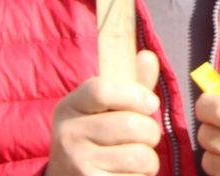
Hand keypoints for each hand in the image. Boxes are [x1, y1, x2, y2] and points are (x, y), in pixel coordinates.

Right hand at [48, 49, 163, 175]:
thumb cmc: (94, 139)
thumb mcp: (103, 109)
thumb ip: (129, 84)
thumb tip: (148, 56)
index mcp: (70, 106)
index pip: (102, 90)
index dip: (135, 94)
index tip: (152, 103)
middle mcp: (68, 134)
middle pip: (130, 124)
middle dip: (151, 132)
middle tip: (146, 138)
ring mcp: (78, 164)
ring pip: (139, 155)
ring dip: (150, 160)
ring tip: (138, 159)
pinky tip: (128, 175)